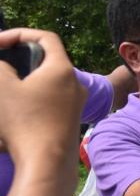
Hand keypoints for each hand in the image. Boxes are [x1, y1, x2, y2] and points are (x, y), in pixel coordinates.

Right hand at [0, 28, 85, 167]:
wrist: (47, 161)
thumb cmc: (25, 121)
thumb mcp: (3, 87)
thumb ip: (0, 68)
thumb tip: (5, 66)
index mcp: (62, 69)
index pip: (46, 38)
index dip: (21, 34)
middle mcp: (75, 83)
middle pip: (49, 59)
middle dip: (23, 57)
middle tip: (2, 63)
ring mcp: (76, 102)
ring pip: (50, 81)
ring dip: (28, 79)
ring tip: (7, 86)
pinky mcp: (72, 119)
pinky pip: (53, 99)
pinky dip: (35, 96)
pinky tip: (18, 107)